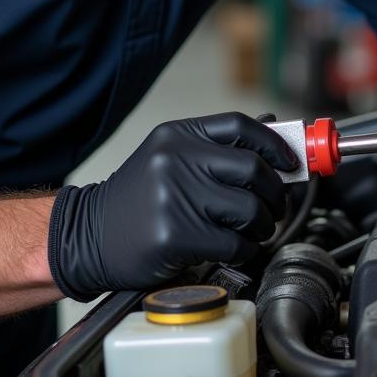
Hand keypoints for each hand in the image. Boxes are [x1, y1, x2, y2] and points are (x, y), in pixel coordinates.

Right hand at [47, 112, 296, 299]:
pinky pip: (233, 243)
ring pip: (249, 209)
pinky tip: (232, 249)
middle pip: (253, 168)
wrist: (87, 236)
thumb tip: (274, 136)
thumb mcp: (169, 158)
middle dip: (274, 193)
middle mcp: (175, 159)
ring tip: (251, 231)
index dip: (274, 144)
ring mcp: (174, 196)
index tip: (290, 163)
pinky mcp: (174, 235)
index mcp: (177, 135)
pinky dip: (244, 250)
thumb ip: (216, 148)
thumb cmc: (136, 200)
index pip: (240, 126)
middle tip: (273, 207)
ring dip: (262, 226)